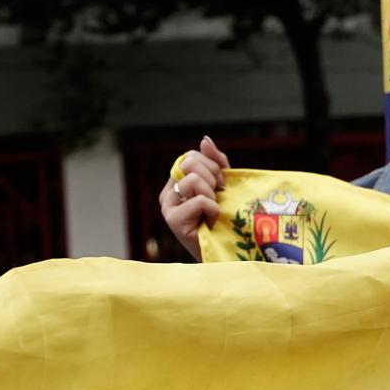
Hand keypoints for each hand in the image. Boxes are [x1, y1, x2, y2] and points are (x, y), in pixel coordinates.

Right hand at [159, 136, 230, 260]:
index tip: (221, 184)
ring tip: (212, 210)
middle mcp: (167, 192)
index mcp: (175, 182)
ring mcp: (168, 206)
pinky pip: (199, 200)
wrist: (223, 249)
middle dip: (212, 178)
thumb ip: (215, 162)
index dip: (211, 166)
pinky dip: (212, 210)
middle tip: (217, 196)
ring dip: (211, 195)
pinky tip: (211, 221)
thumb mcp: (221, 184)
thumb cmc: (222, 218)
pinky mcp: (173, 220)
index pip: (190, 156)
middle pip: (188, 163)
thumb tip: (204, 140)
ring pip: (192, 181)